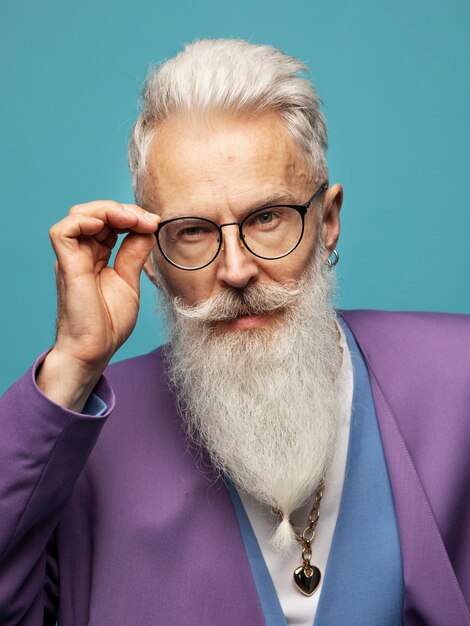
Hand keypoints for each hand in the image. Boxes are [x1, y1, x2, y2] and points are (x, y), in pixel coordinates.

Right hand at [36, 200, 160, 410]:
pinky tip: (108, 225)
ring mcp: (72, 258)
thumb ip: (134, 253)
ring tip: (133, 220)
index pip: (109, 221)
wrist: (95, 350)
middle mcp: (81, 253)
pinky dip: (85, 220)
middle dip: (124, 210)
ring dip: (109, 211)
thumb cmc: (109, 323)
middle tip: (148, 220)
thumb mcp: (129, 280)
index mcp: (96, 255)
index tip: (154, 223)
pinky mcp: (66, 265)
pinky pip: (63, 231)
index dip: (131, 215)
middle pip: (95, 212)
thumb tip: (147, 228)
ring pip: (79, 214)